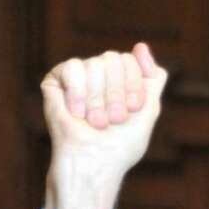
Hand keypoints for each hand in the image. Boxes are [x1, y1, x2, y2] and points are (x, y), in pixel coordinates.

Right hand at [41, 43, 166, 208]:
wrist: (95, 162)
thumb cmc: (121, 143)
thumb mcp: (149, 109)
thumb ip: (152, 77)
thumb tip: (141, 46)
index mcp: (122, 79)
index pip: (131, 61)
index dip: (134, 85)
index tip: (133, 110)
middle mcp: (101, 74)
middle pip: (114, 58)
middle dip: (116, 93)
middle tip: (113, 120)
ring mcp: (79, 77)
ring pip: (94, 63)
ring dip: (98, 99)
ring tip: (95, 121)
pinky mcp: (55, 82)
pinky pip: (71, 67)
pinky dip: (78, 92)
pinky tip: (77, 113)